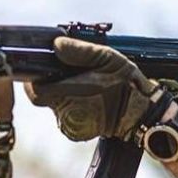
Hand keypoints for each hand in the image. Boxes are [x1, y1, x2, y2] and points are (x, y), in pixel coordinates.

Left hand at [25, 37, 157, 140]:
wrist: (141, 114)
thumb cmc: (126, 84)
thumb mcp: (107, 58)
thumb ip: (80, 51)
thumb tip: (56, 45)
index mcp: (71, 95)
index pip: (35, 90)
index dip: (36, 78)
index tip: (46, 68)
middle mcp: (67, 114)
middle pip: (44, 97)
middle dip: (52, 84)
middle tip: (69, 75)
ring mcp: (70, 126)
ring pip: (55, 105)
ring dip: (62, 94)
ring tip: (83, 86)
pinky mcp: (75, 133)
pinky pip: (65, 115)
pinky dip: (71, 105)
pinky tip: (87, 99)